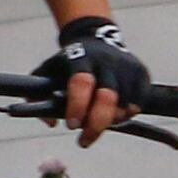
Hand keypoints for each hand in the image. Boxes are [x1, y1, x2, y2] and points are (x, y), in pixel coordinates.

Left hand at [41, 14, 147, 138]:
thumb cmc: (69, 62)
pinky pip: (138, 103)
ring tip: (97, 124)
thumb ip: (36, 95)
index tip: (70, 125)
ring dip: (110, 121)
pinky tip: (114, 116)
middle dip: (96, 125)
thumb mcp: (47, 71)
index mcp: (81, 57)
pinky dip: (127, 115)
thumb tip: (50, 122)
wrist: (96, 37)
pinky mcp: (141, 73)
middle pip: (107, 98)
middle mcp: (106, 61)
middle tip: (83, 141)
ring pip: (124, 105)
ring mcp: (126, 66)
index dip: (77, 106)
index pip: (81, 82)